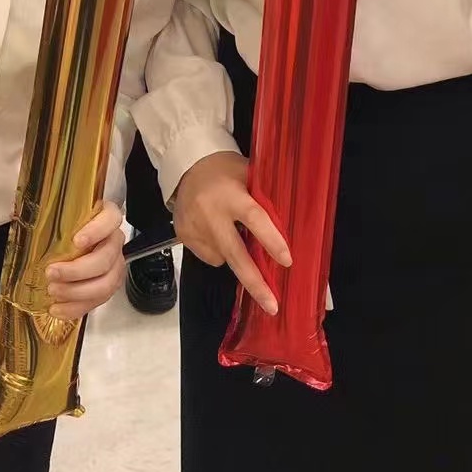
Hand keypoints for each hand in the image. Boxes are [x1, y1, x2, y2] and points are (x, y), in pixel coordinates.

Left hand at [44, 202, 125, 318]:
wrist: (71, 247)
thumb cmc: (65, 228)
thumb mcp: (56, 216)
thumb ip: (43, 214)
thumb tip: (12, 214)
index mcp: (106, 218)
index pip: (111, 220)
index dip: (96, 231)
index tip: (76, 241)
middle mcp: (113, 242)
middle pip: (106, 259)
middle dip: (78, 270)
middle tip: (51, 273)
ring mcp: (114, 266)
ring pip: (106, 284)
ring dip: (77, 292)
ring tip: (53, 292)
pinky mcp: (107, 287)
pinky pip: (97, 302)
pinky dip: (76, 308)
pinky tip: (57, 309)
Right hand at [173, 150, 290, 314]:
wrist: (188, 165)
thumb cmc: (226, 170)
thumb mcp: (248, 175)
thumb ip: (262, 200)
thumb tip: (287, 231)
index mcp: (231, 194)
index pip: (254, 218)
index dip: (271, 240)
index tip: (287, 261)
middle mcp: (210, 212)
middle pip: (236, 253)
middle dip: (255, 282)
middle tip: (272, 306)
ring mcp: (194, 227)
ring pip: (223, 258)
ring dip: (235, 255)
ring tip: (230, 231)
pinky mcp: (184, 237)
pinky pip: (209, 256)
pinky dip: (218, 251)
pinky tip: (214, 231)